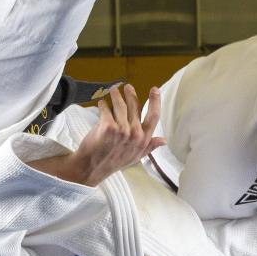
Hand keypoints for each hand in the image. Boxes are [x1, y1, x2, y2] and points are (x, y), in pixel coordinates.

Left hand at [28, 84, 165, 185]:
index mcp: (143, 140)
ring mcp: (121, 130)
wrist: (93, 167)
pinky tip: (101, 103)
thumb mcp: (136, 156)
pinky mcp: (108, 127)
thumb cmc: (114, 161)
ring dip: (116, 95)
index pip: (154, 116)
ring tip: (113, 90)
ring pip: (120, 105)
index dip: (155, 101)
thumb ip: (149, 146)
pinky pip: (106, 109)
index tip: (155, 89)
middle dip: (130, 94)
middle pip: (135, 107)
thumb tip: (163, 140)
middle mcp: (135, 134)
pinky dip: (103, 105)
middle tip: (127, 87)